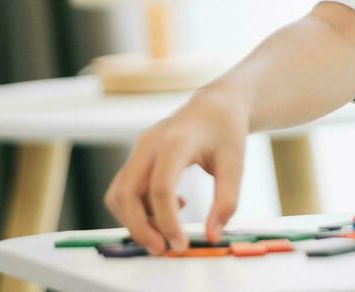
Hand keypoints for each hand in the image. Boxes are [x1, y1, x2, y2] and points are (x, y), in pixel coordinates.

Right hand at [103, 87, 249, 253]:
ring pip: (119, 193)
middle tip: (163, 250)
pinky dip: (138, 208)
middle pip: (127, 193)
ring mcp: (139, 149)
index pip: (160, 187)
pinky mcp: (137, 157)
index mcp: (176, 141)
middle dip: (139, 228)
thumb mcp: (235, 164)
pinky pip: (125, 189)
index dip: (167, 221)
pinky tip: (172, 206)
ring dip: (135, 220)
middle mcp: (150, 144)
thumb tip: (212, 236)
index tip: (180, 244)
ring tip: (168, 229)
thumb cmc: (226, 130)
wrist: (216, 104)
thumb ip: (226, 201)